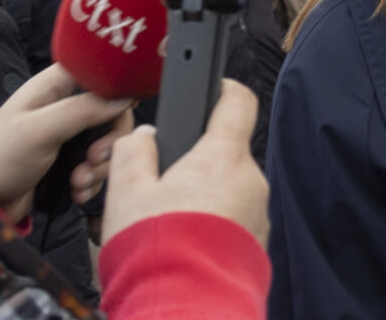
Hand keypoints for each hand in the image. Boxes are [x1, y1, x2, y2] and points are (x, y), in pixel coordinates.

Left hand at [0, 64, 133, 221]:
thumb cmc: (1, 157)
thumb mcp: (41, 129)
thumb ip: (84, 110)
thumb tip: (125, 98)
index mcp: (55, 85)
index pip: (103, 76)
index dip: (117, 95)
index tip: (115, 121)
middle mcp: (65, 105)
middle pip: (112, 113)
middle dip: (109, 142)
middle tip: (94, 159)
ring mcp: (69, 134)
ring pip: (108, 143)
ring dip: (100, 168)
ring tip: (79, 183)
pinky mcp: (70, 160)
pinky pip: (98, 166)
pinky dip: (93, 181)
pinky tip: (77, 192)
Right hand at [101, 79, 268, 247]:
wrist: (184, 310)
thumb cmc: (157, 251)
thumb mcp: (127, 192)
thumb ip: (134, 152)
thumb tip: (142, 138)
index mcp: (222, 157)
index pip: (237, 101)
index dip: (222, 88)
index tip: (210, 87)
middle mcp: (250, 181)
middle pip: (224, 152)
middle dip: (195, 161)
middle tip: (161, 180)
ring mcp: (258, 214)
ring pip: (228, 189)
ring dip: (203, 196)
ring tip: (168, 220)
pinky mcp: (257, 245)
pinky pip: (233, 221)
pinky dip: (212, 225)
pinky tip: (184, 242)